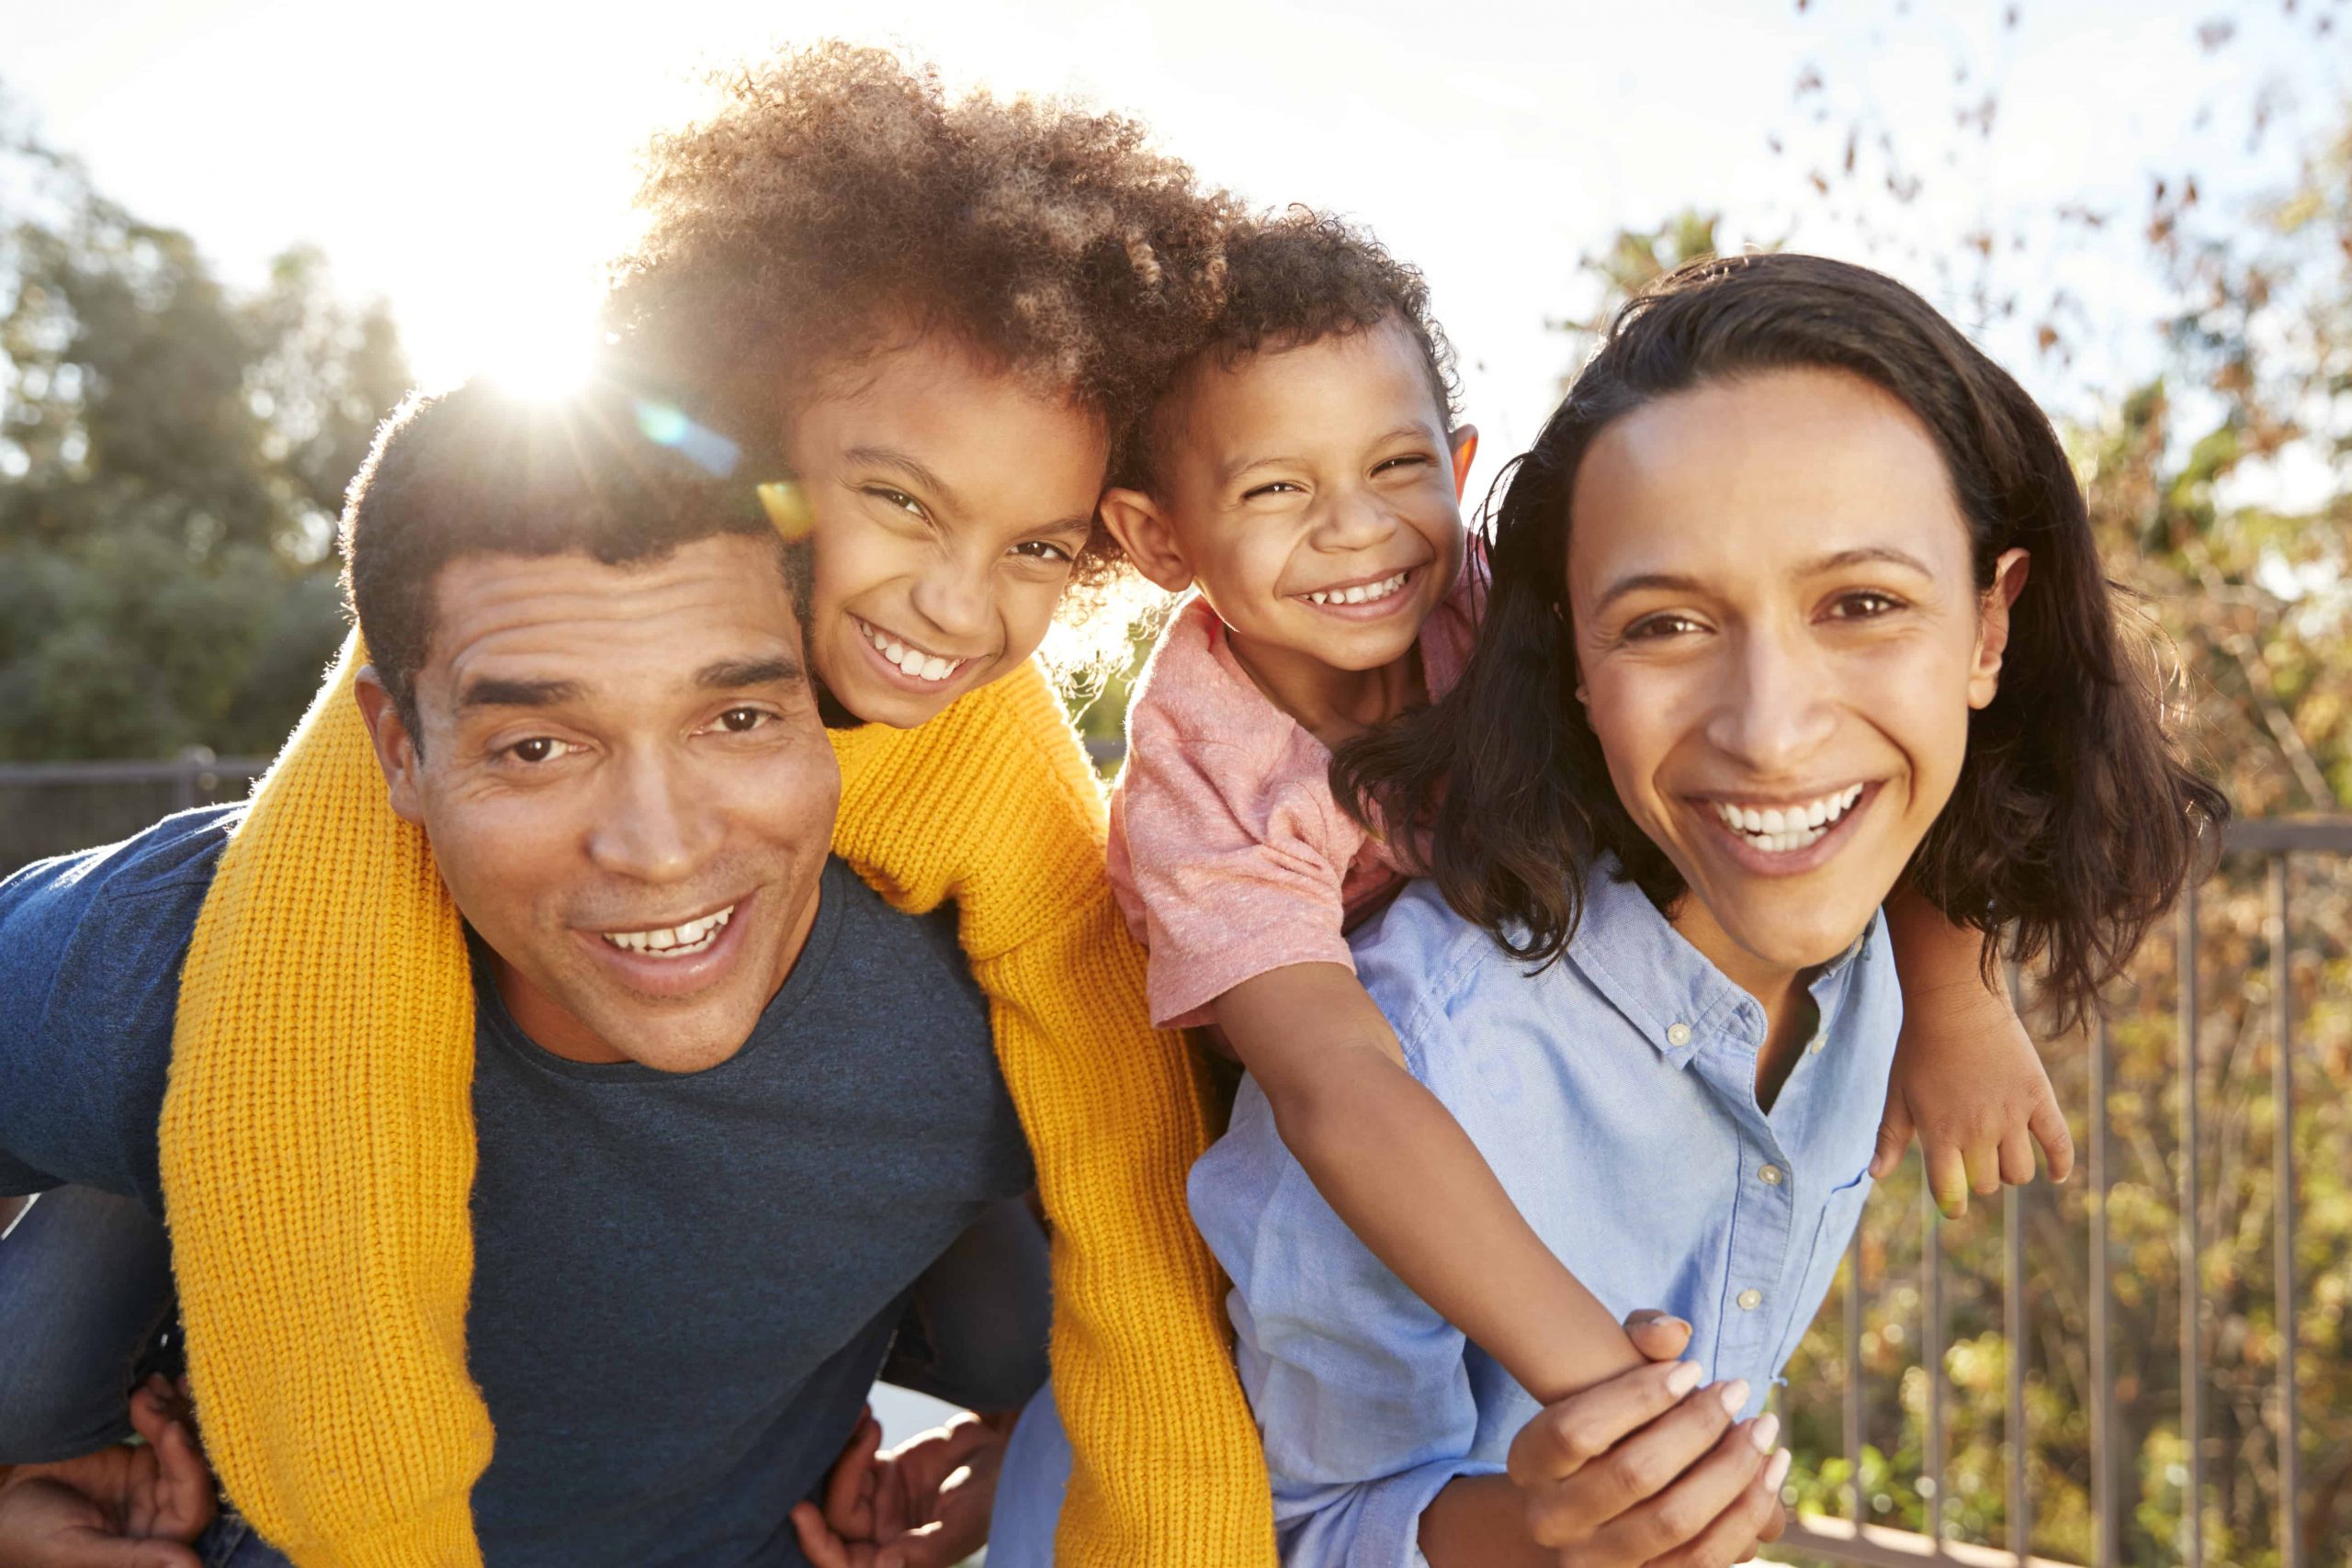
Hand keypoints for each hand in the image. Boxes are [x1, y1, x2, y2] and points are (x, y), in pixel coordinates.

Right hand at [0, 1378, 216, 1567]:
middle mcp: (159, 1515)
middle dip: (179, 1429)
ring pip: (184, 1443)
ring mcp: (152, 1484)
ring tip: (148, 1386)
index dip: (190, 1469)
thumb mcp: (78, 1549)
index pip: (193, 1508)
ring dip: (172, 1410)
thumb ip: (133, 1558)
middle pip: (195, 1467)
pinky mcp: (140, 1459)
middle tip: (153, 1397)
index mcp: (151, 1544)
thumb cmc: (30, 1540)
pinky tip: (149, 1385)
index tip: (172, 1430)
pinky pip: (165, 1428)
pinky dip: (163, 1404)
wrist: (0, 1506)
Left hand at [789, 1407, 1006, 1567]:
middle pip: (834, 1519)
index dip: (817, 1543)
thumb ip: (923, 1550)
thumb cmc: (996, 1498)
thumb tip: (883, 1566)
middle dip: (838, 1478)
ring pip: (838, 1484)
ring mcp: (878, 1505)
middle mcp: (880, 1538)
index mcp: (897, 1560)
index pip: (842, 1562)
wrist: (1010, 1452)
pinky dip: (853, 1434)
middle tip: (857, 1439)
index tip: (801, 1511)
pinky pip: (852, 1456)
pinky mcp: (881, 1471)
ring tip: (864, 1416)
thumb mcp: (963, 1525)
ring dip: (844, 1449)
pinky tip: (862, 1411)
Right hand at [1474, 1311, 1786, 1566]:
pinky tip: (1771, 1470)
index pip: (1576, 1429)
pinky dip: (1748, 1513)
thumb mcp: (1599, 1386)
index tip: (1693, 1367)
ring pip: (1675, 1521)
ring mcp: (1596, 1561)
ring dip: (1733, 1471)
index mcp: (1531, 1462)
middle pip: (1633, 1474)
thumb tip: (1673, 1334)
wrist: (1583, 1516)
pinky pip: (1705, 1559)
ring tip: (1763, 1429)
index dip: (1639, 1397)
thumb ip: (1634, 1344)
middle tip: (1737, 1390)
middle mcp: (1553, 1519)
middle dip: (1698, 1427)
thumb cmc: (1605, 1429)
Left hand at [1872, 987, 2073, 1216]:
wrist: (1955, 1005)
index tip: (1952, 1203)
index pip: (1950, 1192)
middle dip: (1977, 1178)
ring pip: (2019, 1173)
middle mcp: (1977, 1130)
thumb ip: (1889, 1137)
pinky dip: (2061, 1164)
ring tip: (1998, 1152)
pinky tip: (2056, 1174)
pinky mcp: (2038, 1097)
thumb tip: (1874, 1175)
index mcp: (1939, 1133)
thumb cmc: (1919, 1050)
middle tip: (1970, 1156)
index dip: (1951, 1205)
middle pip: (1986, 1184)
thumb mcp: (1897, 1093)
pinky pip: (2059, 1142)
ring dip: (2009, 1170)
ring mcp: (2011, 1115)